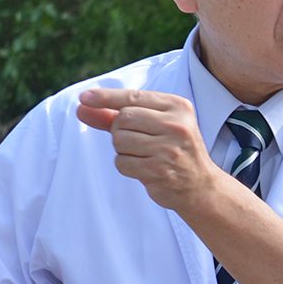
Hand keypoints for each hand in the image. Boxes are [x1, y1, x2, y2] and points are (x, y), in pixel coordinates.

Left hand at [77, 88, 225, 212]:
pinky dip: (126, 166)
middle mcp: (176, 124)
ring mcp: (169, 148)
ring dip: (123, 150)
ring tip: (144, 155)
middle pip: (123, 119)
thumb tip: (82, 107)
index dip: (106, 97)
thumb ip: (118, 115)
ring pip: (120, 141)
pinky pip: (122, 162)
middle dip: (120, 131)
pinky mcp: (159, 169)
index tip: (84, 97)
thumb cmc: (174, 151)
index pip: (133, 97)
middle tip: (138, 142)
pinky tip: (144, 168)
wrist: (200, 186)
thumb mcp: (155, 126)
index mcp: (178, 106)